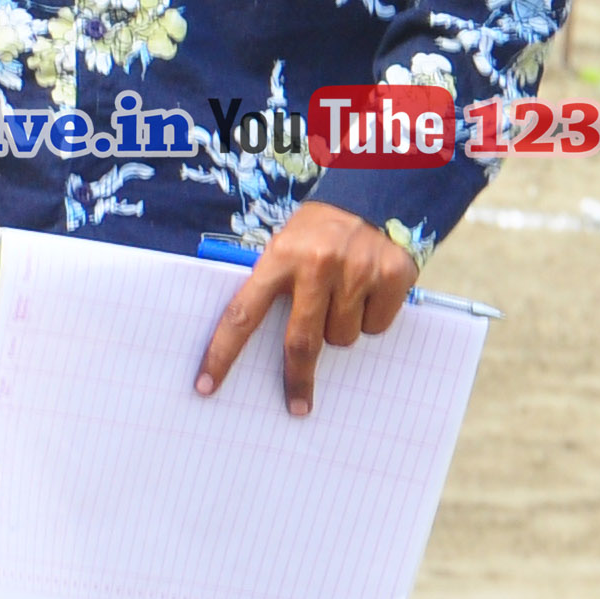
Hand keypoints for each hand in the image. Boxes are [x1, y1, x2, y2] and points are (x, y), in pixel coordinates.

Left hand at [195, 201, 419, 416]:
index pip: (243, 314)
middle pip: (301, 341)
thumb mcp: (286, 247)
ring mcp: (358, 269)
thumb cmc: (318, 233)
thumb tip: (259, 348)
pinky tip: (370, 292)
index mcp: (280, 256)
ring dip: (341, 331)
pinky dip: (372, 319)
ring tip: (343, 297)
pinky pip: (376, 328)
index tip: (206, 386)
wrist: (373, 194)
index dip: (222, 353)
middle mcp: (318, 263)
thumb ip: (275, 288)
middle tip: (298, 404)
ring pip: (343, 338)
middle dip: (298, 378)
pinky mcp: (393, 275)